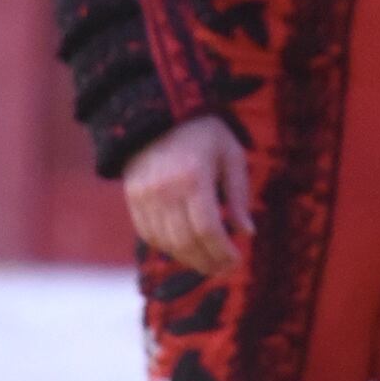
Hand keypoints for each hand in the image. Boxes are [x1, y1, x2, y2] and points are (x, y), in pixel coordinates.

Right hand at [122, 113, 251, 274]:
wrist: (160, 112)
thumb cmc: (204, 133)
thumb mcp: (231, 155)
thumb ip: (239, 194)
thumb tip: (247, 232)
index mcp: (193, 177)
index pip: (207, 229)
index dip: (222, 251)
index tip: (236, 260)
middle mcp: (165, 190)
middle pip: (186, 242)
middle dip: (208, 262)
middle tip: (224, 268)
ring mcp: (145, 196)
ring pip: (166, 243)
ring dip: (189, 260)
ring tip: (208, 263)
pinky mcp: (133, 198)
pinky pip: (149, 235)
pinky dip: (167, 248)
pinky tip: (184, 250)